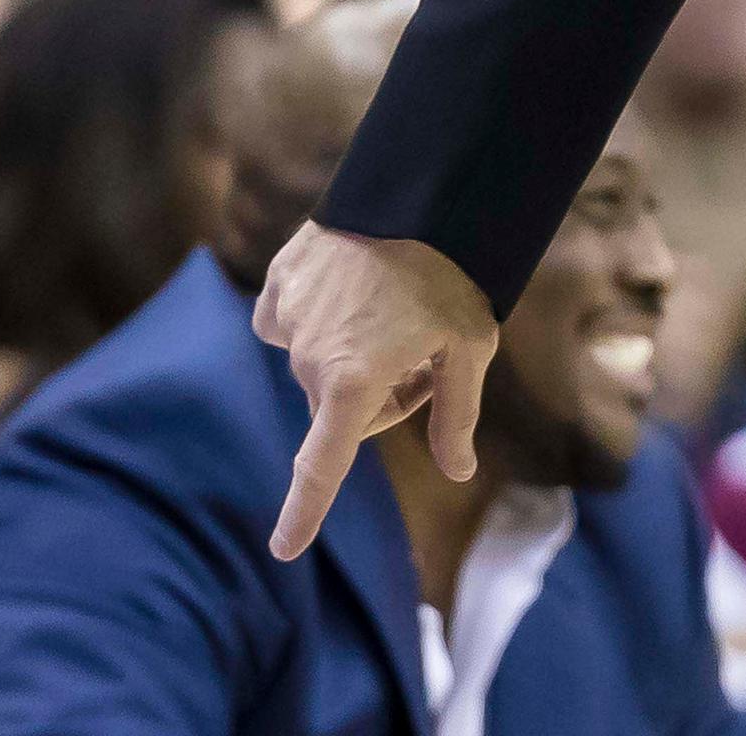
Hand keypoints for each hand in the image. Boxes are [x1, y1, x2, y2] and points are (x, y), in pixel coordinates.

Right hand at [251, 223, 497, 560]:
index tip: (284, 549)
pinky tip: (351, 289)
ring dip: (349, 355)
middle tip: (420, 348)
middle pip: (342, 409)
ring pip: (317, 367)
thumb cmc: (450, 276)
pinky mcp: (275, 291)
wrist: (414, 196)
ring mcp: (287, 324)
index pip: (321, 466)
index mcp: (355, 383)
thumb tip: (458, 472)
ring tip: (391, 307)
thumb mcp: (470, 348)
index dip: (304, 512)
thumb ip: (457, 416)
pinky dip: (321, 319)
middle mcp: (309, 361)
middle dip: (377, 395)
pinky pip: (292, 325)